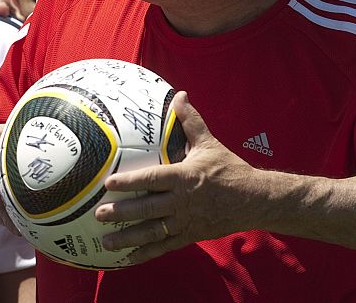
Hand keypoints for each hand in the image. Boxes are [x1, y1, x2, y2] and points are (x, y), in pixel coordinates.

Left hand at [94, 91, 256, 263]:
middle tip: (99, 213)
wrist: (256, 200)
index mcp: (184, 177)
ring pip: (152, 232)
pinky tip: (126, 258)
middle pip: (148, 209)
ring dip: (128, 238)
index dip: (130, 182)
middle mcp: (182, 202)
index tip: (109, 183)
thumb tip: (179, 96)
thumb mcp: (209, 143)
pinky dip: (145, 253)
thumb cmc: (229, 169)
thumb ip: (190, 121)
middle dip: (122, 213)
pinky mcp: (189, 236)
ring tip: (105, 241)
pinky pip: (164, 247)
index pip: (152, 179)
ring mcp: (186, 222)